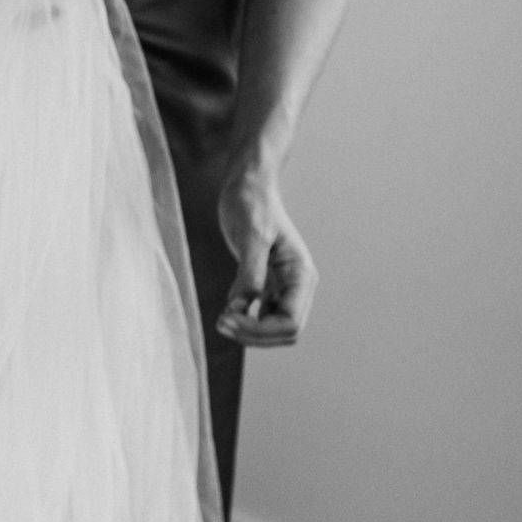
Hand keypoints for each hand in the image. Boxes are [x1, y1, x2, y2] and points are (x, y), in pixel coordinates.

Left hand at [217, 162, 315, 346]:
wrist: (248, 186)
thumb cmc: (252, 204)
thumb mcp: (250, 234)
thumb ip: (250, 271)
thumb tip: (245, 304)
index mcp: (301, 275)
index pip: (290, 323)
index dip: (259, 330)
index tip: (226, 318)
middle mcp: (298, 285)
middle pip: (284, 331)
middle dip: (254, 334)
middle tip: (220, 322)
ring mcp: (284, 286)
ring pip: (274, 327)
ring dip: (249, 331)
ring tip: (221, 319)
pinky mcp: (269, 284)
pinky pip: (263, 315)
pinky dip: (246, 319)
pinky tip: (226, 310)